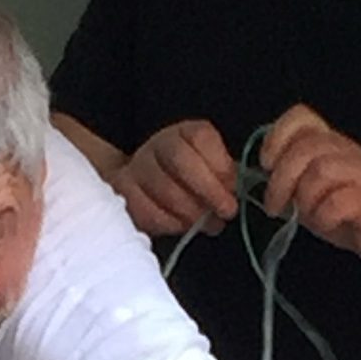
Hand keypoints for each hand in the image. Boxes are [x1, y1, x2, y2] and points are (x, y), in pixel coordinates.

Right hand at [111, 119, 236, 236]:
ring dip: (192, 212)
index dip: (220, 164)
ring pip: (164, 188)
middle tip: (226, 211)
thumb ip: (225, 176)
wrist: (144, 189)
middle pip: (181, 159)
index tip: (234, 188)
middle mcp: (158, 144)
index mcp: (184, 133)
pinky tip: (181, 226)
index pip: (200, 137)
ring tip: (207, 224)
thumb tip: (238, 189)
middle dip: (209, 189)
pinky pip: (145, 209)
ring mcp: (137, 166)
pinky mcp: (122, 192)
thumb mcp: (211, 170)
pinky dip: (169, 223)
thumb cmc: (188, 182)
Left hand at [256, 104, 360, 271]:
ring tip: (306, 217)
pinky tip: (327, 224)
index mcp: (330, 144)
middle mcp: (347, 151)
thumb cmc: (351, 215)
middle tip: (276, 206)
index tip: (267, 166)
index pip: (301, 116)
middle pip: (306, 146)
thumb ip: (288, 180)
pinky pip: (339, 201)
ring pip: (321, 170)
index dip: (276, 136)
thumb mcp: (310, 193)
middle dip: (281, 179)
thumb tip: (252, 177)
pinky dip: (324, 216)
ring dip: (304, 199)